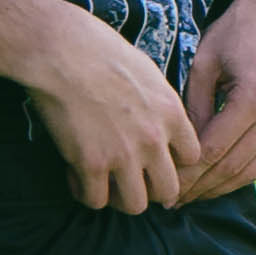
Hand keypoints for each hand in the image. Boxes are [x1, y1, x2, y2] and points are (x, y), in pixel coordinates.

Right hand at [26, 8, 200, 213]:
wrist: (62, 50)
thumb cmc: (99, 49)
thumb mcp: (146, 71)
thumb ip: (158, 102)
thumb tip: (156, 116)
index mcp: (171, 113)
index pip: (193, 157)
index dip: (175, 163)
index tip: (157, 159)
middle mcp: (154, 139)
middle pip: (170, 191)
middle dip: (152, 191)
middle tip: (133, 182)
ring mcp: (124, 155)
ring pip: (135, 205)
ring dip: (119, 199)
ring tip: (104, 184)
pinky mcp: (91, 164)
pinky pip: (94, 200)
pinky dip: (85, 192)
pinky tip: (75, 175)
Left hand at [176, 0, 255, 202]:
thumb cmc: (237, 29)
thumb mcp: (205, 62)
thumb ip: (194, 108)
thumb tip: (184, 150)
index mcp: (254, 97)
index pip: (214, 150)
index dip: (187, 174)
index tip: (165, 186)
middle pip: (233, 167)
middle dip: (200, 188)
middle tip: (172, 200)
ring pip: (252, 170)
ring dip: (220, 187)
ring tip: (191, 196)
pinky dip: (240, 173)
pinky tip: (216, 179)